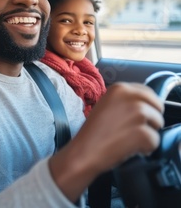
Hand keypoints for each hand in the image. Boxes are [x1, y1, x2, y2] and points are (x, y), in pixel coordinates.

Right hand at [49, 82, 163, 201]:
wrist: (83, 152)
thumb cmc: (93, 133)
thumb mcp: (106, 106)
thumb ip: (125, 101)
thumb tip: (145, 105)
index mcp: (119, 88)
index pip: (148, 93)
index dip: (146, 107)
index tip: (135, 118)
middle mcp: (130, 96)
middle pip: (157, 107)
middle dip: (149, 120)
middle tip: (132, 131)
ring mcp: (138, 113)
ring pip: (158, 124)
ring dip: (147, 134)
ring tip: (128, 139)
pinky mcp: (142, 132)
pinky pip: (155, 141)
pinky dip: (145, 148)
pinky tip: (129, 149)